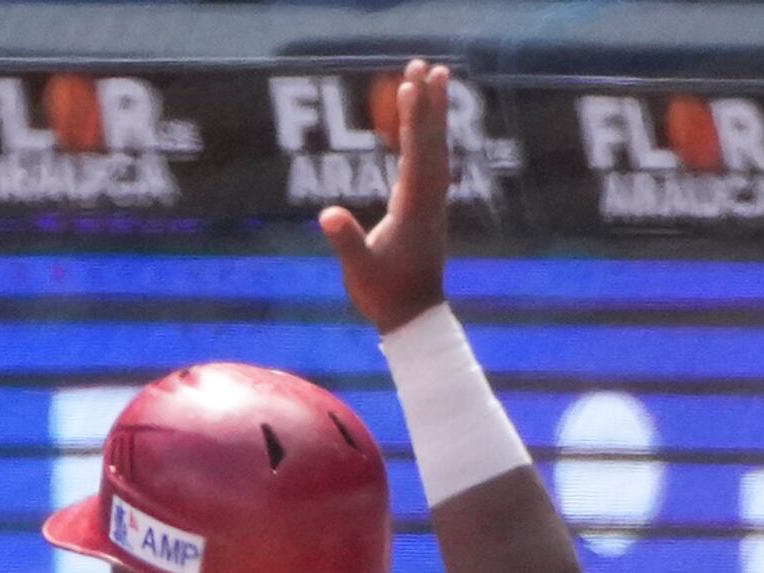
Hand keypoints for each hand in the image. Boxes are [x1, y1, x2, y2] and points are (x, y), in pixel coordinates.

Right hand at [317, 60, 450, 333]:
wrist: (415, 317)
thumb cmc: (385, 296)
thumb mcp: (359, 271)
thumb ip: (346, 241)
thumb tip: (327, 214)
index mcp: (414, 208)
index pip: (416, 154)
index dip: (414, 119)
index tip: (411, 86)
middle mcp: (429, 198)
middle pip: (432, 141)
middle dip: (429, 102)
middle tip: (426, 64)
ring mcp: (431, 202)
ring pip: (436, 148)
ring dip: (433, 113)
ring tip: (434, 77)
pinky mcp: (427, 206)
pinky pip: (430, 160)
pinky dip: (427, 135)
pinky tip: (423, 121)